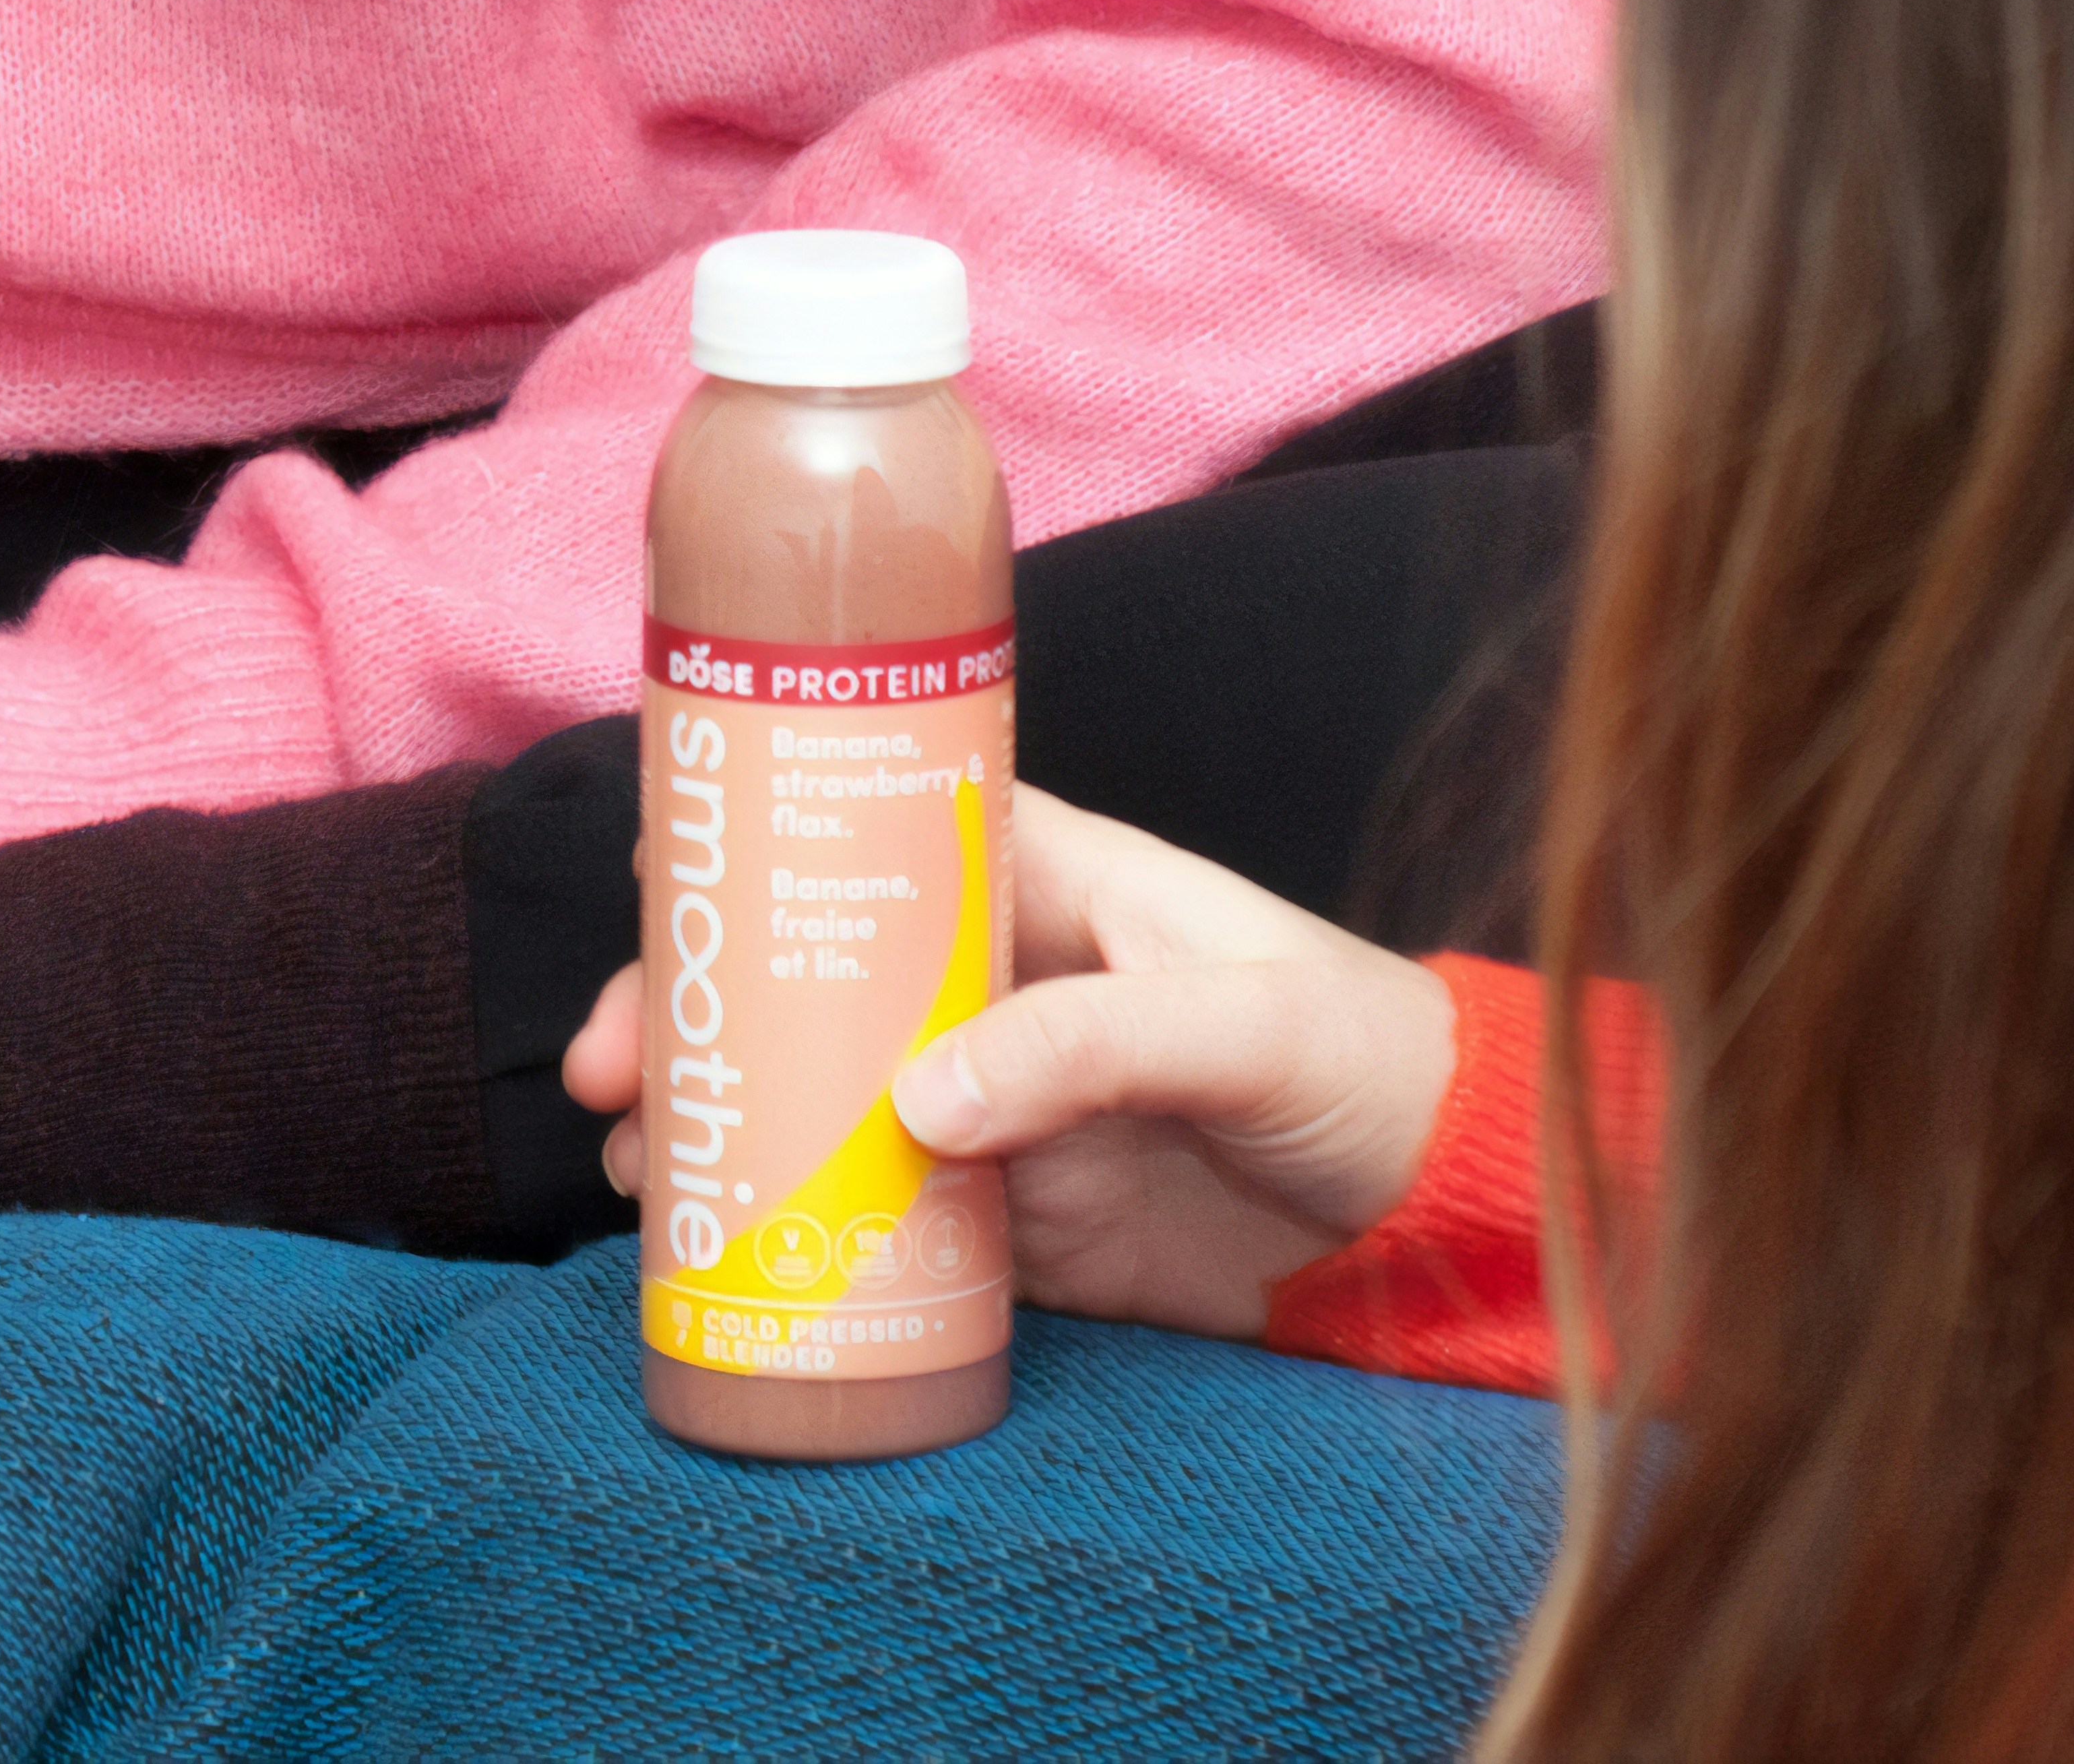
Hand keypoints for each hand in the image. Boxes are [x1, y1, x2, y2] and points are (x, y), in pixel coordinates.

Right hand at [562, 782, 1455, 1341]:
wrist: (1453, 1223)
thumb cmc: (1370, 1065)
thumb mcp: (1244, 1026)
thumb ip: (1094, 1047)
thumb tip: (917, 1099)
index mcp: (1051, 882)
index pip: (875, 829)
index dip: (759, 840)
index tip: (659, 877)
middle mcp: (1001, 983)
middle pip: (812, 973)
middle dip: (702, 1008)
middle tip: (619, 1072)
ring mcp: (999, 1104)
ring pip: (820, 1093)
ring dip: (721, 1117)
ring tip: (641, 1163)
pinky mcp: (1017, 1221)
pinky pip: (878, 1215)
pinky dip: (792, 1225)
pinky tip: (719, 1244)